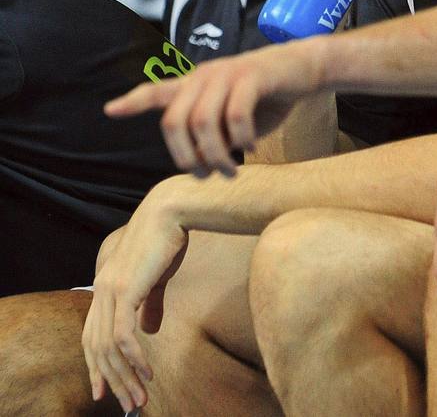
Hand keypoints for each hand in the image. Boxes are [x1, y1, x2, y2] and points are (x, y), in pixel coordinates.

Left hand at [82, 180, 189, 412]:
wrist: (173, 210)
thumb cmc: (168, 238)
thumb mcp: (157, 276)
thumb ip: (150, 304)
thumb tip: (149, 331)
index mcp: (104, 285)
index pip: (91, 335)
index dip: (95, 366)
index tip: (105, 390)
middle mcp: (100, 288)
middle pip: (97, 347)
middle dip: (111, 379)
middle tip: (127, 403)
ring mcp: (110, 289)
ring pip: (109, 346)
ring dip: (125, 375)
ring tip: (140, 395)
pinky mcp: (126, 290)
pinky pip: (124, 335)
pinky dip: (133, 357)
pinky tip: (146, 371)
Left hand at [104, 41, 326, 175]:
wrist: (305, 68)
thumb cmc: (268, 97)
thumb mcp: (235, 118)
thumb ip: (213, 135)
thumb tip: (199, 162)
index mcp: (197, 84)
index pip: (158, 91)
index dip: (134, 101)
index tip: (110, 110)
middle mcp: (205, 76)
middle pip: (175, 122)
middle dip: (185, 156)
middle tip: (205, 176)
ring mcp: (227, 73)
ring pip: (203, 123)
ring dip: (216, 154)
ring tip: (230, 170)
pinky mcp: (252, 76)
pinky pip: (235, 114)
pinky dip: (241, 138)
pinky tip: (250, 147)